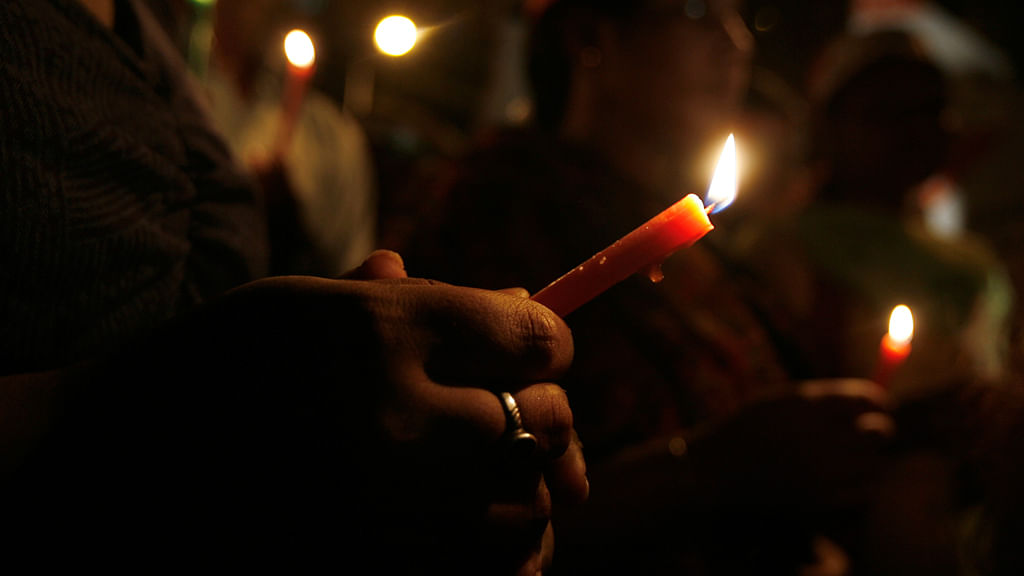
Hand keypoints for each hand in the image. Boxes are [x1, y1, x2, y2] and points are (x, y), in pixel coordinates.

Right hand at [84, 250, 583, 572]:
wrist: (118, 473)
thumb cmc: (221, 368)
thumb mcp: (309, 306)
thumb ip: (423, 302)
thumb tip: (531, 309)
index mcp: (378, 332)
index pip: (534, 337)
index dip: (545, 341)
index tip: (531, 350)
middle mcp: (395, 423)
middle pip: (548, 418)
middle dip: (543, 407)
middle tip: (508, 408)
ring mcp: (389, 514)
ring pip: (530, 504)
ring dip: (520, 482)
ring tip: (478, 469)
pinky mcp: (380, 571)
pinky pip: (500, 572)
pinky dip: (506, 551)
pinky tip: (467, 525)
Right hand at [687, 379, 893, 573]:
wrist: (715, 468)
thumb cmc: (748, 428)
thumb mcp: (781, 399)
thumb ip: (823, 398)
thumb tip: (870, 401)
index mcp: (808, 404)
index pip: (868, 399)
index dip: (876, 404)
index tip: (874, 410)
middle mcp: (817, 435)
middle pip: (879, 432)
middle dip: (877, 431)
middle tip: (870, 434)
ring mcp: (819, 469)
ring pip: (873, 464)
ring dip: (867, 460)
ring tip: (849, 458)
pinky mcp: (818, 499)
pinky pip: (860, 492)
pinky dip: (857, 486)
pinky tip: (840, 480)